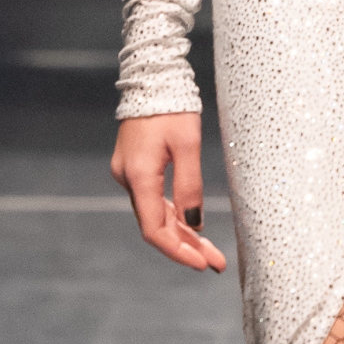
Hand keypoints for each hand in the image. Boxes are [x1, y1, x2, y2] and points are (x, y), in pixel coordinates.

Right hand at [110, 112, 226, 271]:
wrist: (151, 79)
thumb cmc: (172, 107)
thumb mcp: (188, 145)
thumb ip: (190, 186)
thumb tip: (194, 225)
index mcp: (139, 175)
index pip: (154, 229)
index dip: (177, 251)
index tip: (202, 265)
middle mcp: (128, 179)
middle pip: (156, 225)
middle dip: (186, 247)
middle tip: (216, 264)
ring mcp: (129, 174)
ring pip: (155, 214)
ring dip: (182, 234)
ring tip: (210, 252)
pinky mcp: (135, 168)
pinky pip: (153, 200)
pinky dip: (173, 216)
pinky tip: (192, 228)